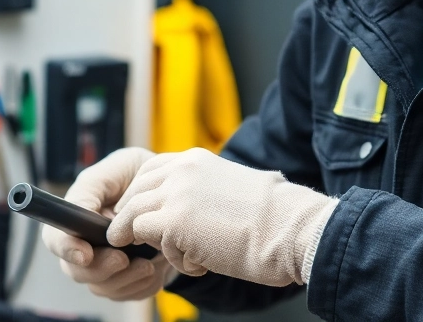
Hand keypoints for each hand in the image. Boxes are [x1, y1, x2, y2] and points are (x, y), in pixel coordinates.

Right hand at [41, 147, 175, 300]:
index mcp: (77, 216)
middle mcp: (86, 244)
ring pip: (103, 287)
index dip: (66, 249)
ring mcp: (106, 265)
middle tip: (124, 258)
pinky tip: (157, 265)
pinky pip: (129, 294)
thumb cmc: (143, 177)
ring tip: (149, 261)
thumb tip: (79, 212)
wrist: (178, 196)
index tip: (86, 253)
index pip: (55, 239)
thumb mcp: (120, 167)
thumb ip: (92, 188)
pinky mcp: (127, 279)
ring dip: (126, 278)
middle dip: (101, 268)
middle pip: (78, 271)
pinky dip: (144, 284)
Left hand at [108, 147, 337, 286]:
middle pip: (135, 191)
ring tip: (168, 254)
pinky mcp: (173, 222)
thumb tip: (194, 211)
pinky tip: (196, 263)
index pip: (149, 170)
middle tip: (131, 239)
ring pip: (133, 215)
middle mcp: (182, 170)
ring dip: (146, 238)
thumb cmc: (275, 217)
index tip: (140, 213)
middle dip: (131, 217)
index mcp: (196, 159)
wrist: (291, 228)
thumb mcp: (233, 187)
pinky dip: (166, 256)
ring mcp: (175, 194)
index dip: (140, 194)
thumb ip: (205, 191)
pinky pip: (145, 238)